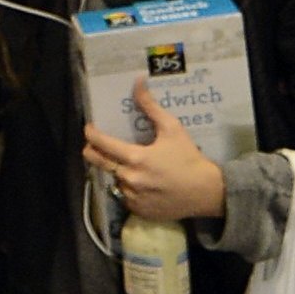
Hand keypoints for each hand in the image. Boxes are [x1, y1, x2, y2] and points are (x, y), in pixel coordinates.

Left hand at [83, 84, 227, 220]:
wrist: (205, 192)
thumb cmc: (188, 158)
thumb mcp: (172, 128)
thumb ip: (151, 106)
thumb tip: (138, 82)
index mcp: (135, 158)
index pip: (102, 144)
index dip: (91, 134)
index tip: (89, 127)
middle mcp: (129, 179)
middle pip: (98, 163)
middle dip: (91, 151)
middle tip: (94, 144)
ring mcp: (132, 197)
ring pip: (113, 180)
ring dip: (116, 170)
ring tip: (127, 163)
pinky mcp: (138, 210)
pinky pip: (124, 197)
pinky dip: (128, 187)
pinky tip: (141, 181)